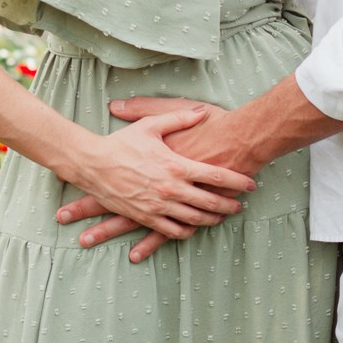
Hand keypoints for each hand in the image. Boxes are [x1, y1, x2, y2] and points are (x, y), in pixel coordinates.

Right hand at [57, 104, 257, 246]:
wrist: (92, 163)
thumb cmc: (121, 142)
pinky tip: (193, 228)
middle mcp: (171, 189)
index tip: (250, 184)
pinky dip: (187, 231)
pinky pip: (172, 231)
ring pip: (195, 219)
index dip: (238, 181)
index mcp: (176, 165)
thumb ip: (180, 117)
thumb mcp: (151, 125)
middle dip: (230, 205)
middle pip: (211, 202)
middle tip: (241, 205)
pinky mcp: (145, 217)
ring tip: (222, 217)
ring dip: (212, 219)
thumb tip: (202, 111)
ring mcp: (158, 206)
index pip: (217, 176)